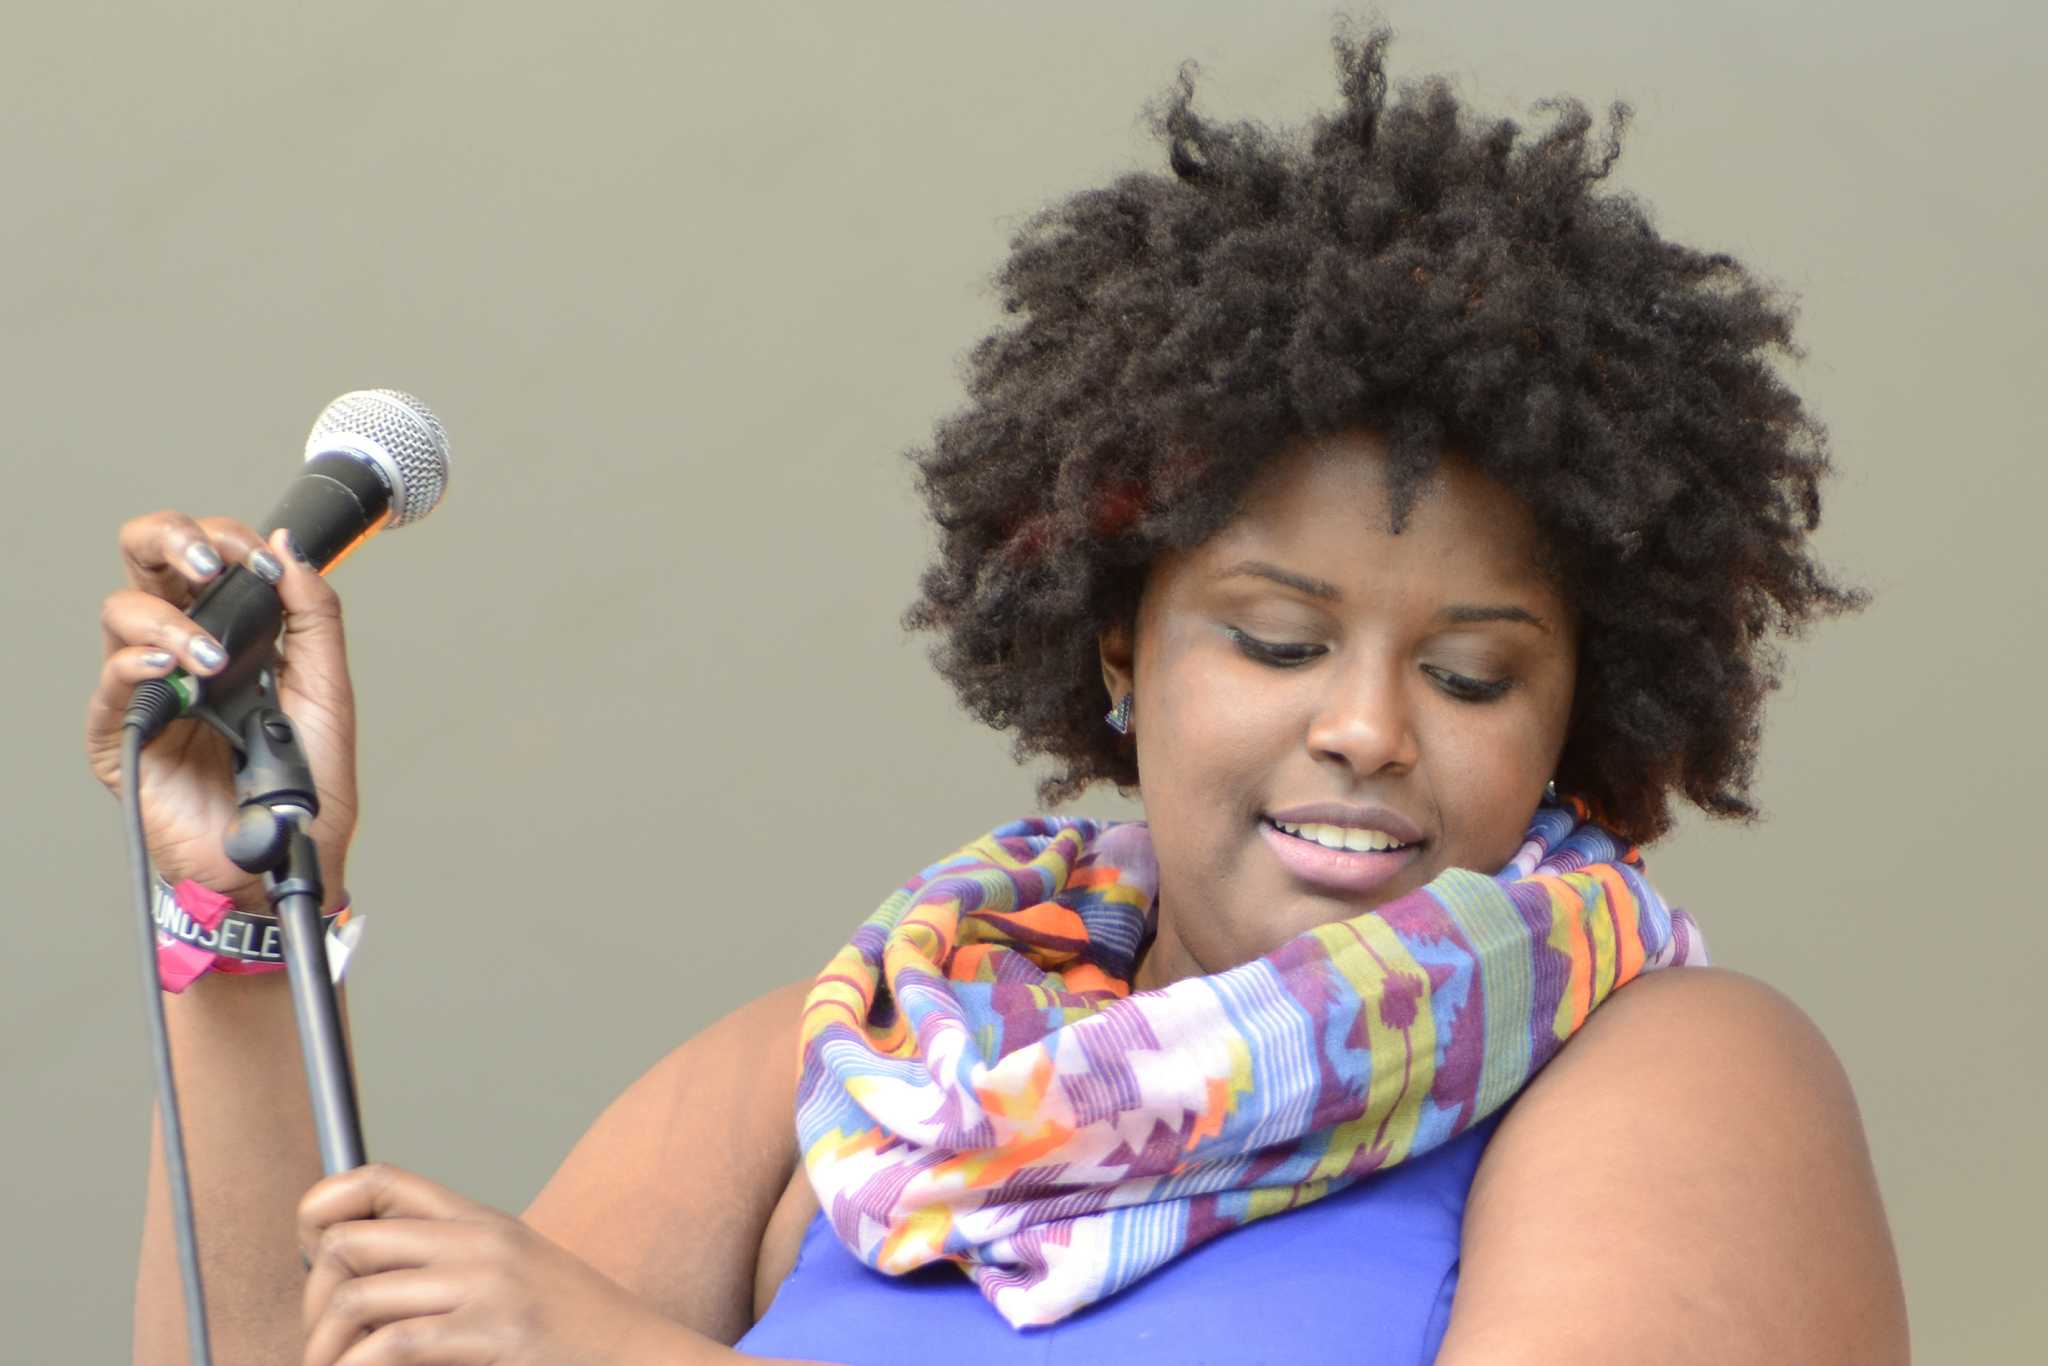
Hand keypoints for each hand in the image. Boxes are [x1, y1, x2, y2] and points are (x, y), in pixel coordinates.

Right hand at [84, 511, 356, 909]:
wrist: (289, 855)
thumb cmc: (307, 784)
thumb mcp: (328, 690)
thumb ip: (312, 617)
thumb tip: (286, 549)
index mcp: (233, 631)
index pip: (207, 557)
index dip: (226, 541)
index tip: (260, 560)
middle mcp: (185, 649)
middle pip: (147, 562)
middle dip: (171, 539)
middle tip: (207, 562)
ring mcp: (151, 688)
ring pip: (123, 612)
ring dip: (170, 621)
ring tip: (210, 658)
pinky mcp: (125, 734)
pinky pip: (110, 684)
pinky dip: (137, 665)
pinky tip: (170, 668)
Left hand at [298, 1164, 709, 1365]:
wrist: (640, 1355)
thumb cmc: (570, 1333)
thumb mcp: (512, 1279)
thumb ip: (449, 1266)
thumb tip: (357, 1280)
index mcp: (480, 1222)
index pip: (377, 1181)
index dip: (322, 1211)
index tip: (310, 1256)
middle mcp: (479, 1241)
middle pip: (349, 1243)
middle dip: (312, 1302)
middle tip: (322, 1345)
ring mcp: (488, 1285)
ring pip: (357, 1298)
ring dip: (324, 1350)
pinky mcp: (495, 1332)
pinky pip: (392, 1345)